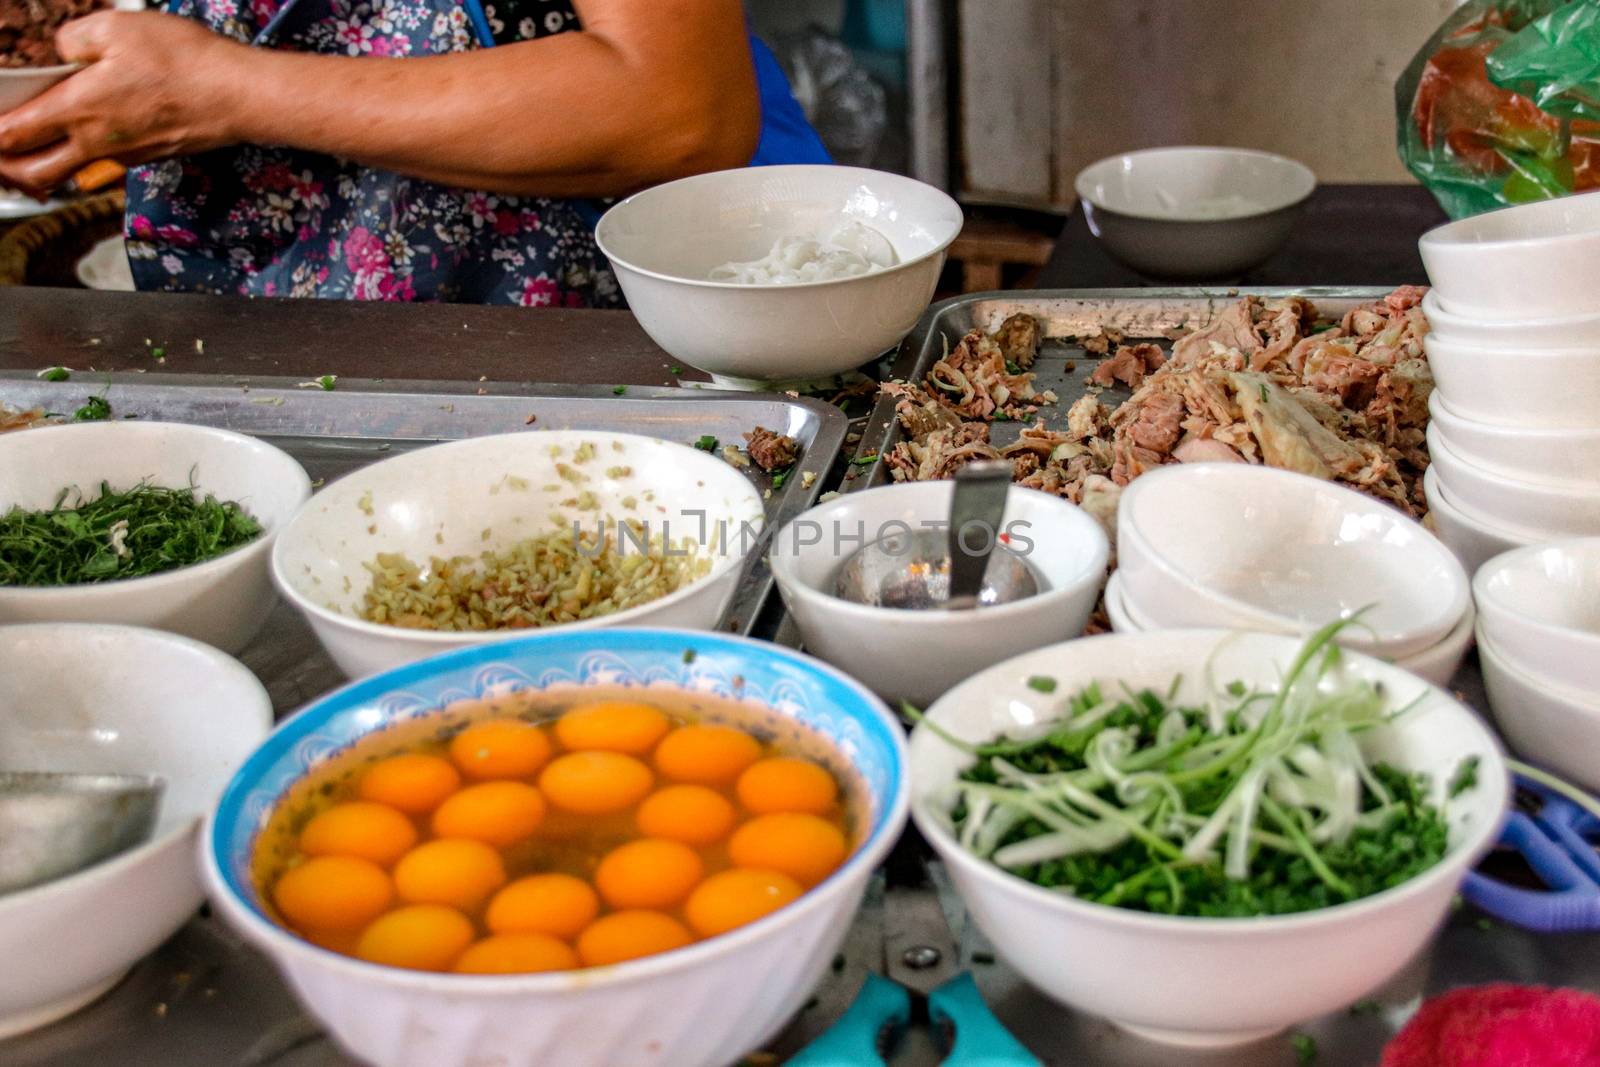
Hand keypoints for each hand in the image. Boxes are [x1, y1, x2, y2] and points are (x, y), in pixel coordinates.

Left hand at [0, 11, 247, 195]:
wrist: (238, 97)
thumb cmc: (183, 62)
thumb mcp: (117, 27)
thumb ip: (74, 38)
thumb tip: (63, 53)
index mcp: (78, 109)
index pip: (13, 134)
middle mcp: (95, 142)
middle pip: (34, 173)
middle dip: (8, 170)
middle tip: (1, 156)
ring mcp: (123, 155)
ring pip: (68, 172)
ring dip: (43, 168)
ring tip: (35, 151)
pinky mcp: (147, 155)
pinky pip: (104, 160)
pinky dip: (84, 153)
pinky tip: (90, 131)